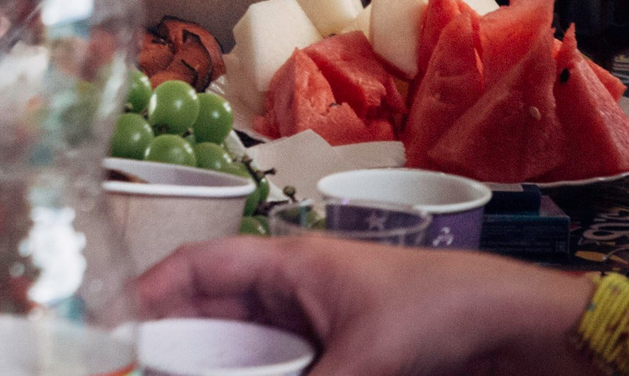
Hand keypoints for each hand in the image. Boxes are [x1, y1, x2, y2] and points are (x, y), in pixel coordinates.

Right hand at [137, 237, 593, 375]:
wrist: (513, 326)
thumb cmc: (440, 312)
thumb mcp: (364, 361)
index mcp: (289, 264)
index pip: (200, 267)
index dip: (152, 291)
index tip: (115, 326)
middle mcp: (295, 289)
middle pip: (215, 314)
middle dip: (179, 344)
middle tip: (145, 369)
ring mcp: (318, 321)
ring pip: (247, 346)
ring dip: (220, 366)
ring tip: (183, 375)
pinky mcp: (342, 352)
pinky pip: (283, 364)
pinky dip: (259, 374)